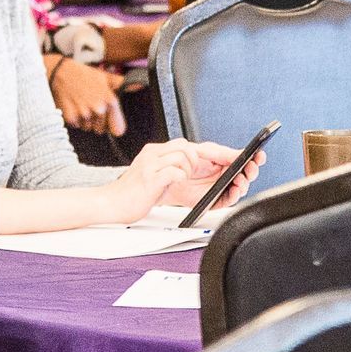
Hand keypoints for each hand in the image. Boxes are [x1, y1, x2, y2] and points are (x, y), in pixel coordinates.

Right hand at [49, 58, 125, 135]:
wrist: (61, 72)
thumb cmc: (85, 75)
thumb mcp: (106, 77)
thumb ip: (123, 84)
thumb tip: (140, 84)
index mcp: (110, 101)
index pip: (118, 129)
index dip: (114, 125)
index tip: (110, 122)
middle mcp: (98, 109)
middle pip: (101, 129)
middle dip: (98, 121)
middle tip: (91, 105)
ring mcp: (84, 115)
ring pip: (89, 128)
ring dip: (86, 120)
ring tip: (82, 104)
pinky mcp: (71, 118)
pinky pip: (77, 126)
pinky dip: (75, 119)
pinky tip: (74, 107)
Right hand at [108, 140, 249, 223]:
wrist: (111, 204)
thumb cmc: (137, 195)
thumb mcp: (162, 180)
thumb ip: (180, 173)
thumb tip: (208, 173)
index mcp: (161, 152)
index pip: (195, 147)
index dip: (219, 152)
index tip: (239, 156)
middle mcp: (157, 152)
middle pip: (194, 147)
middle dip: (216, 158)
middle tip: (229, 169)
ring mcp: (152, 162)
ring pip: (186, 155)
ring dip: (191, 170)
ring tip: (182, 181)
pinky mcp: (150, 175)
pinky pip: (174, 170)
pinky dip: (180, 177)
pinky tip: (173, 184)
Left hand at [157, 140, 262, 209]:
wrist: (173, 174)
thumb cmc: (188, 162)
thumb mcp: (207, 151)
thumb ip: (224, 153)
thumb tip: (241, 154)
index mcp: (228, 162)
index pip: (247, 161)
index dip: (256, 158)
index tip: (260, 155)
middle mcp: (228, 176)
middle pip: (248, 176)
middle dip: (252, 171)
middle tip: (251, 167)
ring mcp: (224, 188)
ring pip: (241, 188)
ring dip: (244, 184)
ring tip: (239, 179)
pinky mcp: (217, 200)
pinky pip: (230, 200)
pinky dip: (235, 195)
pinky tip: (234, 189)